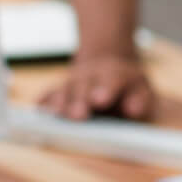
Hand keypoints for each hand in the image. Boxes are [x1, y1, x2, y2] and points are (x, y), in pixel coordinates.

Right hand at [40, 51, 156, 120]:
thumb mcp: (143, 89)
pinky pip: (47, 95)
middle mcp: (90, 76)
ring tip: (57, 114)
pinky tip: (39, 111)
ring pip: (64, 91)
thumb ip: (141, 100)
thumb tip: (133, 110)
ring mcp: (72, 82)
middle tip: (78, 115)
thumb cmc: (127, 87)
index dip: (106, 89)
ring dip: (60, 102)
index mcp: (115, 74)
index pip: (112, 79)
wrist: (109, 66)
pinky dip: (43, 102)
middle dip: (79, 101)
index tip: (100, 99)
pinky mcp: (58, 91)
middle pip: (83, 87)